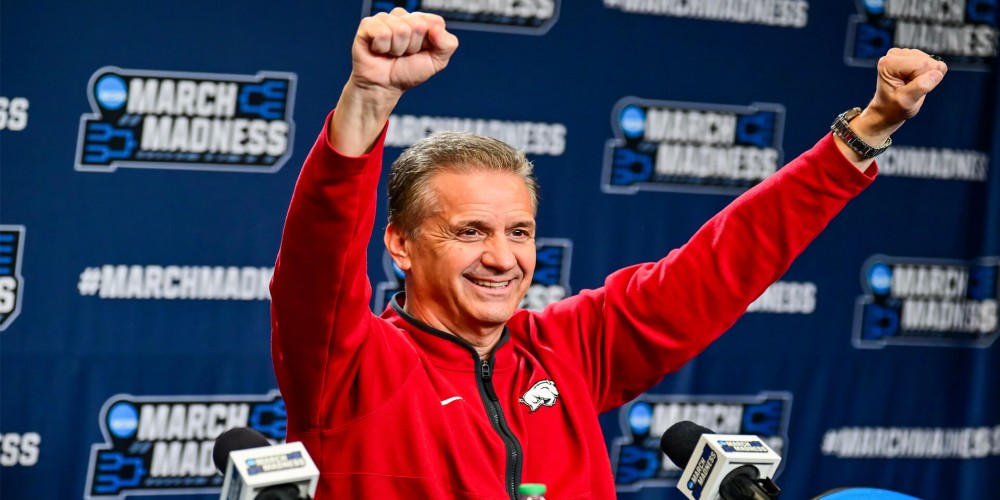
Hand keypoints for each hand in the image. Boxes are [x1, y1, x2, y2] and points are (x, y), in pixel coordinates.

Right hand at [331, 8, 458, 154]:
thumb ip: (448, 44)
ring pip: (401, 29)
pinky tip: (379, 50)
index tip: (420, 52)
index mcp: (422, 21)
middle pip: (418, 24)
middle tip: (404, 54)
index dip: (429, 42)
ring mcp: (385, 18)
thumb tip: (437, 29)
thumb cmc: (408, 72)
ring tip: (391, 54)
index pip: (435, 22)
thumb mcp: (437, 62)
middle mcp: (403, 16)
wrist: (385, 87)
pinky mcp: (368, 25)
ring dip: (397, 49)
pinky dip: (382, 48)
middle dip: (413, 46)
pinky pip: (382, 32)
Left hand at [862, 48, 947, 136]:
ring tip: (911, 84)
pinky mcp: (912, 56)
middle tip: (911, 88)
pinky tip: (915, 80)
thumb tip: (937, 73)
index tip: (908, 89)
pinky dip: (926, 73)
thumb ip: (920, 87)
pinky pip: (932, 62)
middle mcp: (894, 54)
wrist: (888, 109)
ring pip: (931, 61)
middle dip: (924, 77)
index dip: (921, 80)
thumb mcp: (906, 101)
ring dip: (925, 76)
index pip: (921, 65)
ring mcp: (904, 54)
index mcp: (889, 63)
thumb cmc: (894, 107)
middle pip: (927, 61)